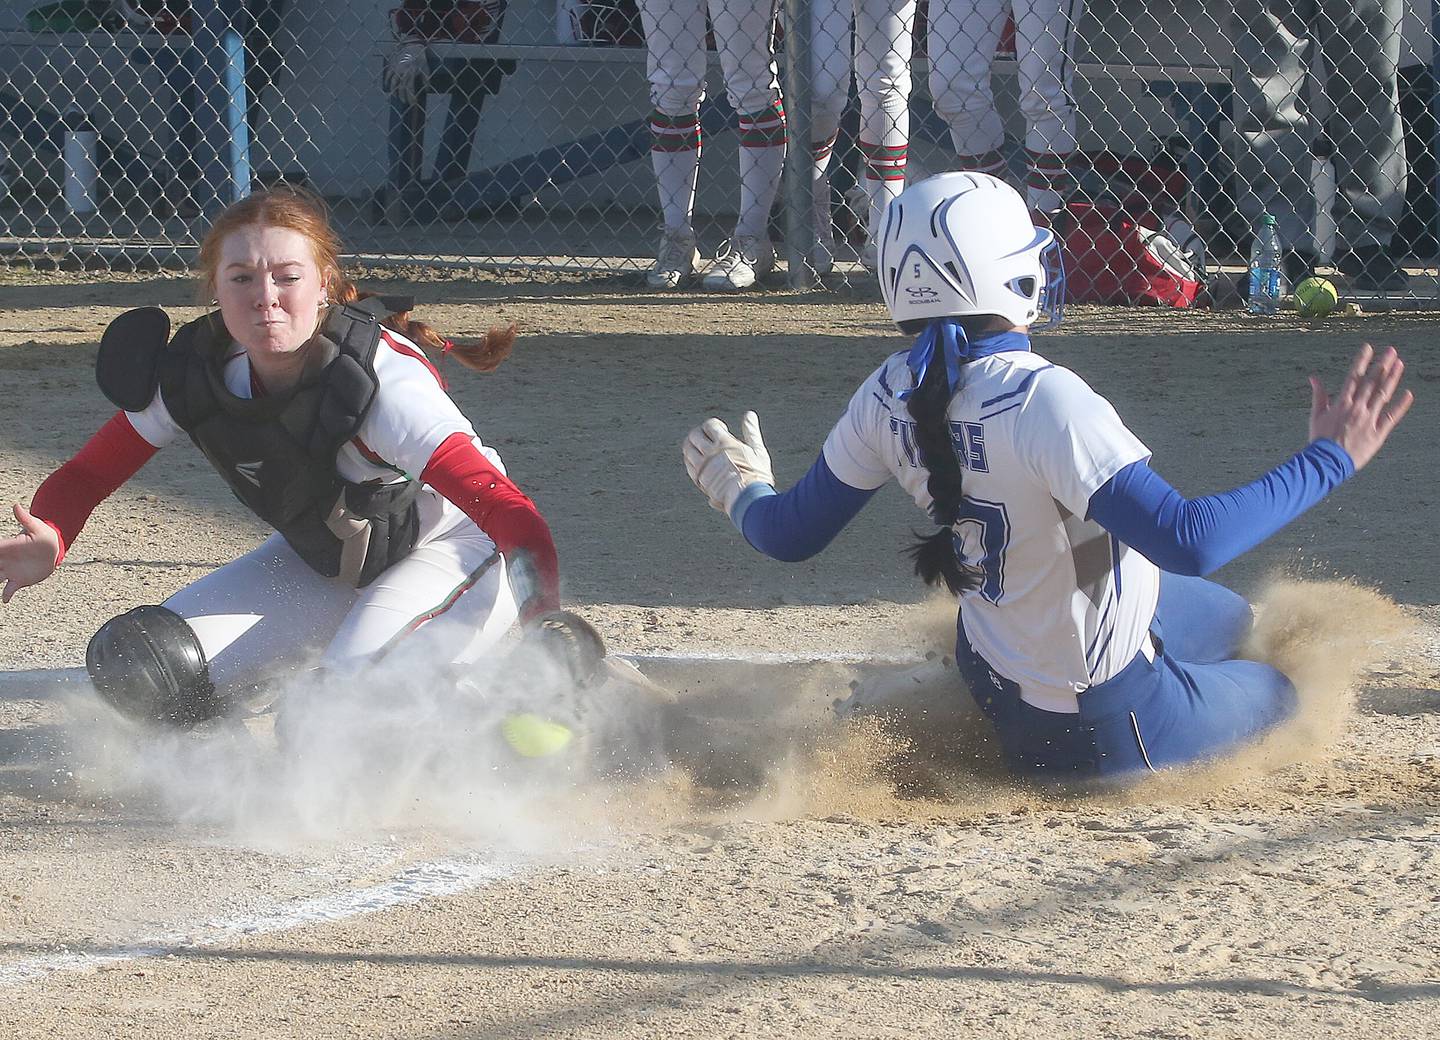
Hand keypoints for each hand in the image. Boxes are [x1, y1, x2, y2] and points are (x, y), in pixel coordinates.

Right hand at [0, 503, 60, 603]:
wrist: (52, 549)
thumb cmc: (43, 535)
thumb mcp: (36, 526)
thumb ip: (25, 518)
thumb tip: (16, 505)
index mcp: (7, 547)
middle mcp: (5, 560)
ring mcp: (9, 571)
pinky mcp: (18, 580)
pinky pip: (9, 589)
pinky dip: (6, 594)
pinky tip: (5, 599)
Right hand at [383, 41, 428, 103]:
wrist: (411, 45)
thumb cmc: (420, 58)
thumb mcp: (426, 68)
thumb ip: (426, 79)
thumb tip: (426, 90)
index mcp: (411, 72)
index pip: (410, 88)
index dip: (411, 97)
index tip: (413, 103)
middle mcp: (402, 71)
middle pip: (401, 87)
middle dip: (402, 96)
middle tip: (405, 102)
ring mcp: (396, 68)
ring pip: (393, 82)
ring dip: (394, 90)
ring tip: (396, 96)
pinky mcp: (392, 64)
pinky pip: (387, 74)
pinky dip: (387, 80)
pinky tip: (388, 86)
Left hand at [681, 411, 774, 514]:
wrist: (748, 499)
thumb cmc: (756, 475)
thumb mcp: (757, 451)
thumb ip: (751, 432)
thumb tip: (749, 414)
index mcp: (724, 443)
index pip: (710, 425)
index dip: (714, 424)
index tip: (721, 429)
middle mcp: (710, 452)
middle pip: (694, 435)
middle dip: (700, 432)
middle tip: (707, 437)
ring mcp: (702, 467)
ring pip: (687, 449)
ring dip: (692, 445)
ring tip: (701, 448)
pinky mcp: (699, 480)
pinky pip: (688, 466)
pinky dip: (691, 460)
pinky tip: (699, 461)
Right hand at [1308, 343, 1413, 470]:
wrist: (1327, 461)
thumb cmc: (1320, 439)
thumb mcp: (1316, 415)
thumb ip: (1319, 395)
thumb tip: (1313, 378)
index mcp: (1342, 403)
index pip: (1353, 376)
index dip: (1362, 361)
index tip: (1369, 347)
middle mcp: (1357, 408)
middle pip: (1372, 382)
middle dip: (1382, 365)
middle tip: (1391, 351)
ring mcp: (1368, 420)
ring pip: (1383, 395)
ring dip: (1392, 378)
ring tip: (1400, 364)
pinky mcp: (1377, 433)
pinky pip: (1391, 417)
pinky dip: (1401, 405)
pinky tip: (1408, 393)